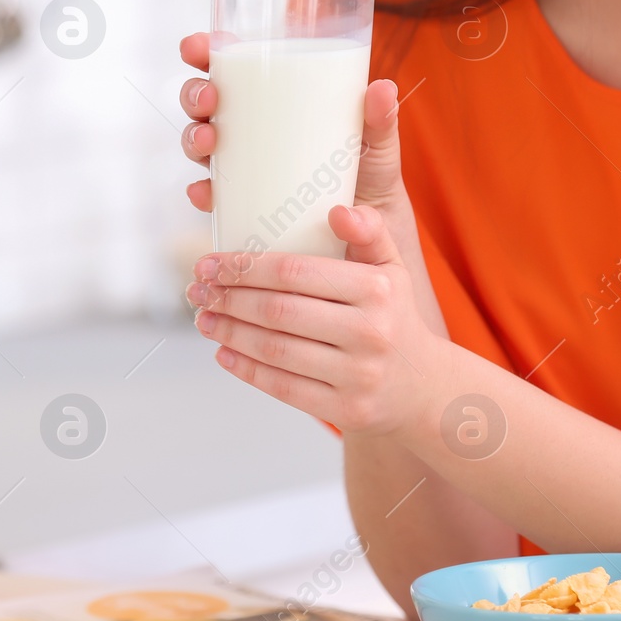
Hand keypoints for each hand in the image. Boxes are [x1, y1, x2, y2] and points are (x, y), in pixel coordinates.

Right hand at [177, 32, 409, 217]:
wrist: (370, 229)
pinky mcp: (243, 203)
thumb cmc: (369, 171)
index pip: (229, 66)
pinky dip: (202, 192)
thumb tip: (383, 89)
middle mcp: (249, 128)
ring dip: (193, 138)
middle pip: (204, 101)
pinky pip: (211, 196)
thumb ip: (380, 117)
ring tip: (210, 141)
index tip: (198, 47)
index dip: (203, 52)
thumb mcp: (376, 141)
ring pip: (200, 143)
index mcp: (274, 98)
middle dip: (194, 93)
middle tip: (210, 98)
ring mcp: (242, 166)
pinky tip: (206, 193)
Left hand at [185, 203, 444, 436]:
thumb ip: (369, 232)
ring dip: (229, 333)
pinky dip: (247, 370)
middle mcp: (371, 332)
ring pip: (276, 351)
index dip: (245, 267)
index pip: (296, 272)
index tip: (210, 262)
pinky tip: (223, 353)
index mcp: (377, 289)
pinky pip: (284, 388)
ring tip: (204, 319)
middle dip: (229, 299)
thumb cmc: (393, 318)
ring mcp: (359, 375)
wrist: (423, 388)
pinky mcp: (347, 410)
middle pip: (279, 312)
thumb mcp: (391, 269)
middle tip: (197, 291)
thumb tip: (338, 210)